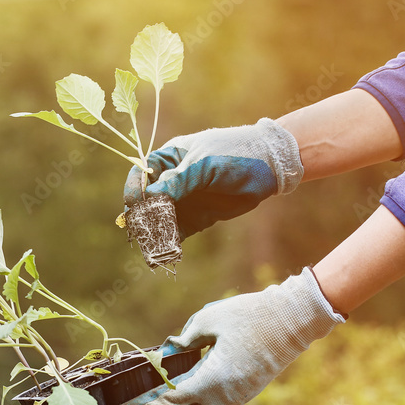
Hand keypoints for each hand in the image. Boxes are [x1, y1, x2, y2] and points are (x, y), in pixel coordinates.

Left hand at [114, 268, 343, 404]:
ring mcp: (239, 399)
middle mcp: (225, 397)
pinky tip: (188, 404)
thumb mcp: (209, 319)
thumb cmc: (251, 315)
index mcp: (212, 380)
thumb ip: (184, 338)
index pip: (169, 402)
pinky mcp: (247, 395)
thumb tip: (167, 351)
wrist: (294, 319)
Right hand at [123, 118, 302, 238]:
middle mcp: (172, 180)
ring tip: (154, 245)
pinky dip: (171, 241)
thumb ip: (177, 182)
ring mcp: (185, 200)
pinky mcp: (197, 217)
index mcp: (169, 159)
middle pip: (147, 200)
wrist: (269, 166)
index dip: (135, 190)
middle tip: (143, 230)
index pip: (141, 174)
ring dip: (155, 232)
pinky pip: (178, 232)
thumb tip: (149, 199)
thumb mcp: (203, 164)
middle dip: (143, 216)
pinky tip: (169, 250)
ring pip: (161, 219)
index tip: (135, 205)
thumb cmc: (234, 154)